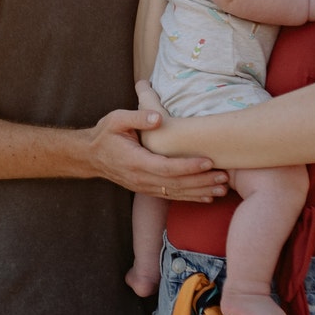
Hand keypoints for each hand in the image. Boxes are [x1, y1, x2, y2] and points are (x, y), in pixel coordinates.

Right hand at [83, 83, 228, 199]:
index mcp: (135, 161)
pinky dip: (191, 197)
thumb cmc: (105, 134)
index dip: (188, 166)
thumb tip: (158, 118)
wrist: (90, 156)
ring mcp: (144, 186)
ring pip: (176, 192)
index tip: (208, 161)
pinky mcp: (148, 189)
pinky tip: (208, 197)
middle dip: (202, 181)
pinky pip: (172, 196)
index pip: (166, 167)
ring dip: (200, 191)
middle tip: (224, 177)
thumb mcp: (116, 119)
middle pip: (176, 183)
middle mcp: (141, 178)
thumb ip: (137, 117)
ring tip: (223, 188)